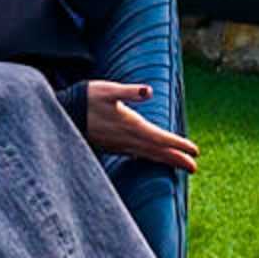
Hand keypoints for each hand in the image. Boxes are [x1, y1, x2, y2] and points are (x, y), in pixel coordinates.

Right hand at [84, 81, 199, 169]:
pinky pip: (138, 155)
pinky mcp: (113, 147)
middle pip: (157, 152)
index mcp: (131, 125)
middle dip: (176, 159)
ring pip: (148, 155)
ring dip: (165, 160)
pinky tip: (153, 159)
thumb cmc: (86, 98)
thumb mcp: (108, 90)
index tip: (195, 151)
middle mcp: (127, 139)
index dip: (178, 144)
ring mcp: (120, 145)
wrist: (63, 114)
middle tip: (195, 168)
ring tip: (181, 166)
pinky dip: (150, 158)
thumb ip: (129, 91)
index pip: (160, 138)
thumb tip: (148, 90)